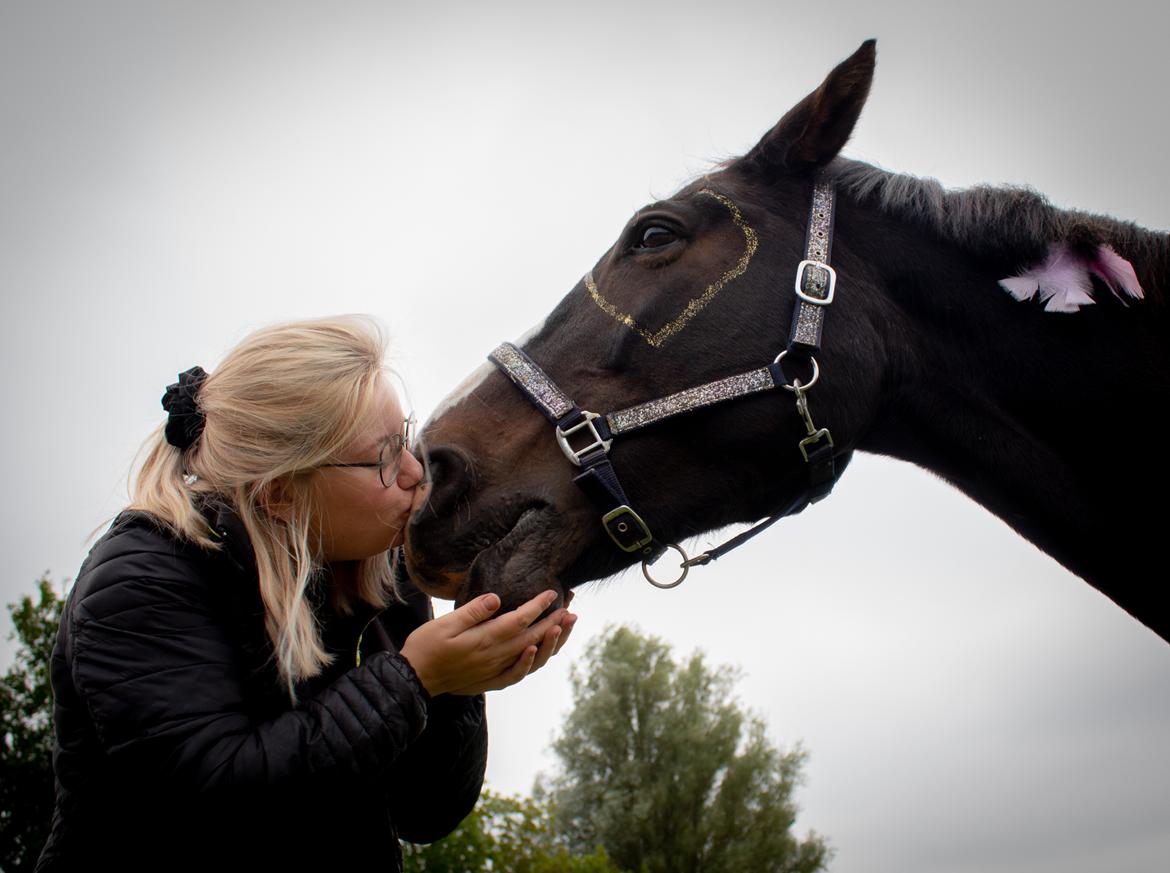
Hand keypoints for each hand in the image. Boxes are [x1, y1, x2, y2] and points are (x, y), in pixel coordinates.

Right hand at [399, 589, 576, 695]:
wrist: (414, 678)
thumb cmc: (426, 646)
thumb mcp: (444, 623)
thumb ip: (472, 612)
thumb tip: (496, 598)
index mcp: (485, 639)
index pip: (520, 619)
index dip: (538, 606)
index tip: (553, 592)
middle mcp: (494, 657)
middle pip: (532, 636)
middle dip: (554, 620)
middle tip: (570, 605)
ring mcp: (494, 671)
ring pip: (532, 657)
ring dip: (552, 641)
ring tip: (566, 625)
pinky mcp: (490, 681)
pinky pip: (517, 675)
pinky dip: (531, 663)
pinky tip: (537, 650)